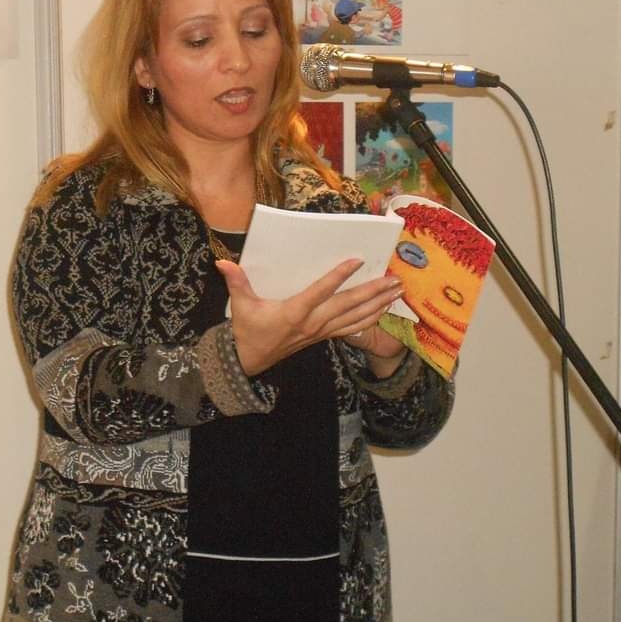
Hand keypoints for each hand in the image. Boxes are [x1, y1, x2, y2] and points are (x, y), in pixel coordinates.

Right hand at [216, 258, 403, 375]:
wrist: (250, 361)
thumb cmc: (247, 330)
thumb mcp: (240, 305)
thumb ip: (236, 282)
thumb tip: (223, 263)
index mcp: (294, 312)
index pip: (320, 292)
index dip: (338, 276)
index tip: (356, 260)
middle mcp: (312, 323)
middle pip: (348, 306)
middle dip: (372, 291)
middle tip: (393, 278)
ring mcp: (321, 332)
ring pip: (355, 318)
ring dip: (378, 304)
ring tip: (396, 290)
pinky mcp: (324, 336)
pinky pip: (352, 328)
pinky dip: (371, 318)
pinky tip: (384, 308)